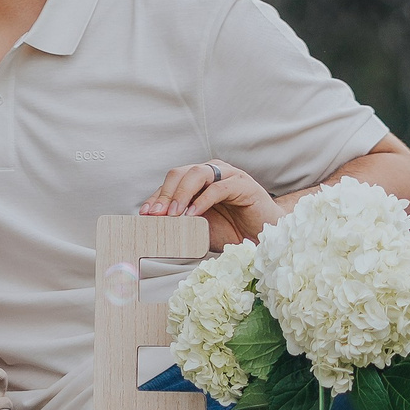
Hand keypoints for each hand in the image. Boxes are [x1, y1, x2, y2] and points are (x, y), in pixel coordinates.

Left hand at [139, 159, 275, 248]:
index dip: (157, 197)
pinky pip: (219, 187)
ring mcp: (229, 176)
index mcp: (199, 180)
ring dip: (181, 194)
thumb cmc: (232, 231)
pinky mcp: (244, 185)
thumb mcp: (199, 228)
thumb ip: (180, 223)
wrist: (264, 237)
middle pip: (180, 173)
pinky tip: (193, 215)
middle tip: (156, 215)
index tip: (145, 215)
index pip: (171, 182)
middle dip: (165, 194)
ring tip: (174, 215)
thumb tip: (154, 227)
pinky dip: (203, 200)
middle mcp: (212, 172)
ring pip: (198, 174)